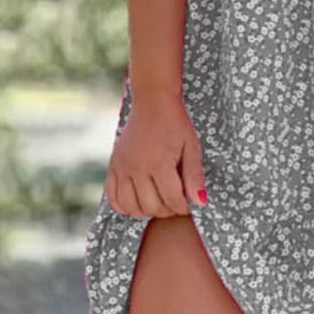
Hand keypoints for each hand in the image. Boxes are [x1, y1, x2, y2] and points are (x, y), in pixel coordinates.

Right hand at [105, 91, 206, 218]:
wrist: (152, 102)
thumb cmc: (175, 124)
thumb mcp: (191, 147)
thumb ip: (194, 176)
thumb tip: (200, 203)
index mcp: (159, 163)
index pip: (172, 200)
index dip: (183, 208)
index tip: (189, 204)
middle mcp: (137, 168)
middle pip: (151, 207)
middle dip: (167, 210)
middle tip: (176, 202)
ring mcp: (122, 168)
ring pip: (131, 207)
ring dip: (147, 211)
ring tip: (159, 201)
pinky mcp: (113, 166)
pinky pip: (113, 197)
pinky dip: (125, 206)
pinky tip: (139, 200)